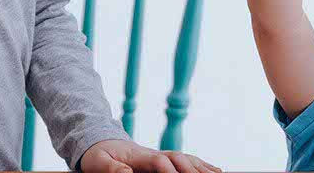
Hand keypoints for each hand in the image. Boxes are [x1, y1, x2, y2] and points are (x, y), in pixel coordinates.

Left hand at [79, 139, 220, 172]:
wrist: (101, 143)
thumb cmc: (99, 155)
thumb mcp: (97, 162)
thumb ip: (111, 167)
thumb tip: (126, 172)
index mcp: (140, 156)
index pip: (161, 162)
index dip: (172, 172)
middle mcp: (155, 154)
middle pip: (180, 159)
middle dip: (194, 169)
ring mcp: (161, 156)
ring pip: (187, 160)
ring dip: (203, 167)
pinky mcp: (164, 161)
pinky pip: (187, 162)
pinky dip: (203, 165)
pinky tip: (216, 170)